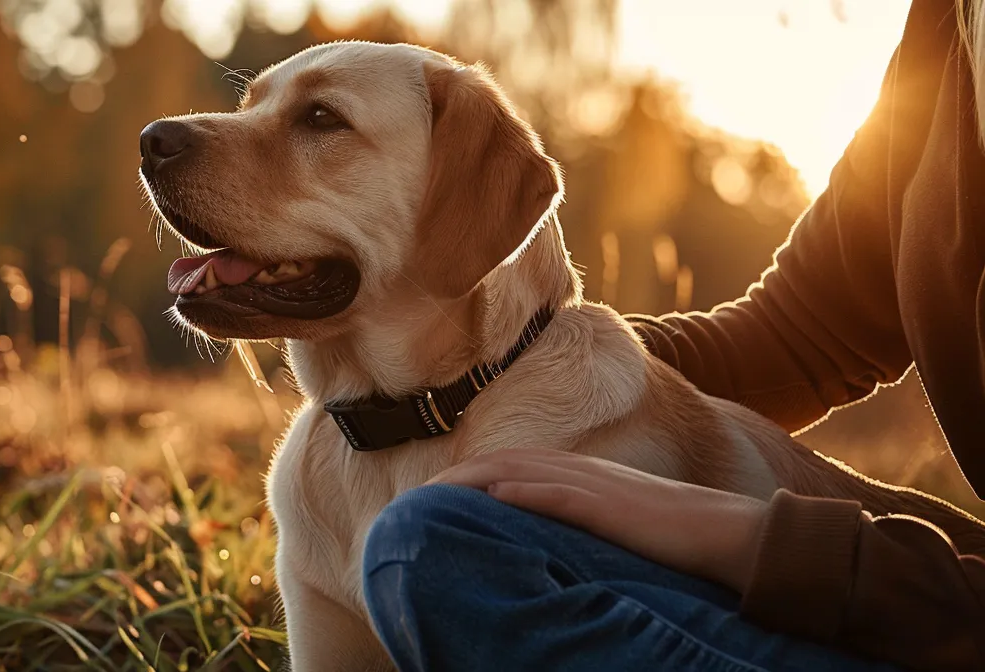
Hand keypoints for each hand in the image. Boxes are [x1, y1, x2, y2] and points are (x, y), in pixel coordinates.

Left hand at [428, 448, 770, 592]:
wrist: (734, 535)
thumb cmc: (679, 538)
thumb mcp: (619, 527)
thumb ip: (583, 523)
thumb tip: (541, 538)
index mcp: (585, 477)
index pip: (513, 467)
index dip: (470, 477)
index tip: (433, 495)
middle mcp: (586, 473)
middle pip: (506, 464)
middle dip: (457, 477)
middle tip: (414, 496)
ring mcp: (600, 488)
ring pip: (524, 473)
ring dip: (475, 480)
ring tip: (434, 495)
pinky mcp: (617, 509)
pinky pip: (565, 496)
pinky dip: (528, 493)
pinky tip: (497, 497)